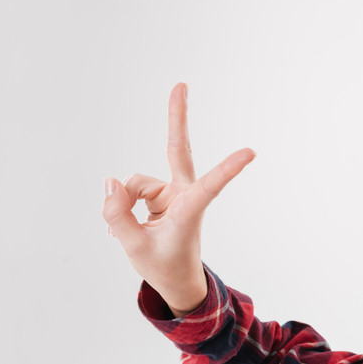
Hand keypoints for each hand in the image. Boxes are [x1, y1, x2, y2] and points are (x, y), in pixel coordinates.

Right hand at [102, 83, 254, 315]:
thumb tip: (110, 181)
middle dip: (177, 117)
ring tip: (126, 234)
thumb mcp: (135, 248)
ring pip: (133, 185)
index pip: (210, 186)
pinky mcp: (159, 194)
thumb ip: (117, 216)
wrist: (174, 279)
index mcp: (190, 212)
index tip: (252, 152)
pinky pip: (128, 192)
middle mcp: (183, 196)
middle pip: (178, 150)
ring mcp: (170, 193)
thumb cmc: (164, 266)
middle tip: (181, 84)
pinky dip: (121, 208)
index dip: (228, 168)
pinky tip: (122, 229)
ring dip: (123, 206)